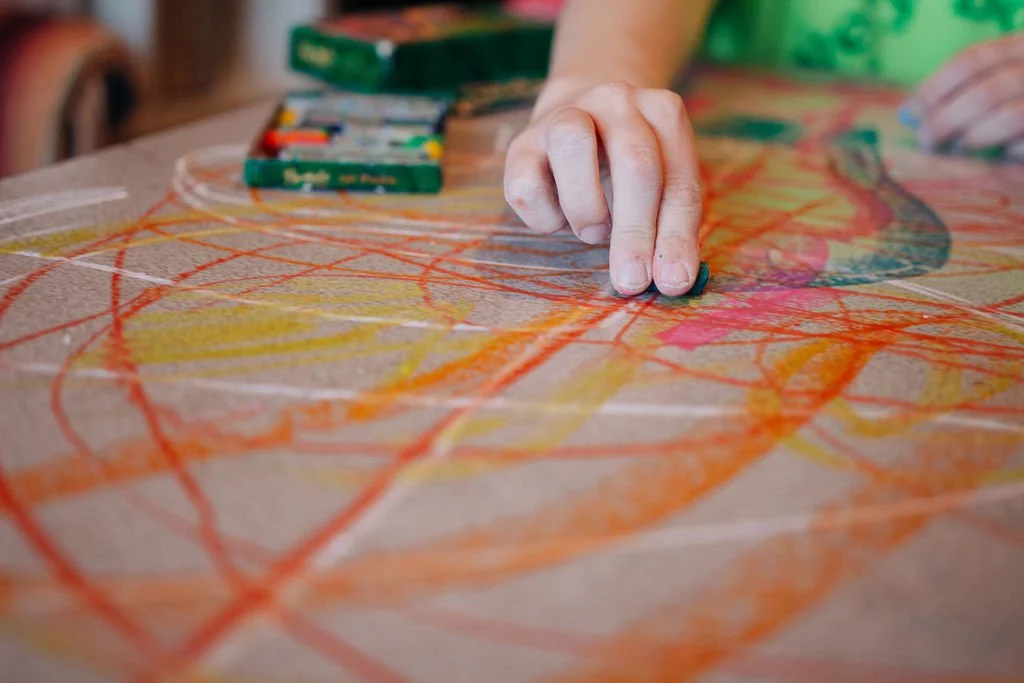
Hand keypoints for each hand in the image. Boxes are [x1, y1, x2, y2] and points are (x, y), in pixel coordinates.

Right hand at [503, 79, 702, 296]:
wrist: (580, 112)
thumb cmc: (628, 165)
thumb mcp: (661, 184)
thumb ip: (669, 223)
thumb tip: (673, 279)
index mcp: (662, 112)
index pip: (677, 179)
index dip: (676, 235)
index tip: (673, 282)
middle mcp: (615, 101)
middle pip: (634, 161)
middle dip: (635, 231)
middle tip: (631, 280)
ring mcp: (565, 115)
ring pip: (571, 145)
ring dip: (587, 205)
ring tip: (593, 232)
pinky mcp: (522, 143)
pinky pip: (526, 183)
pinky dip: (544, 216)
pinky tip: (559, 220)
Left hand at [901, 34, 1023, 159]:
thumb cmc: (1010, 102)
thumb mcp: (986, 85)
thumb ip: (955, 93)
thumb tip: (908, 113)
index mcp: (1020, 46)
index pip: (971, 60)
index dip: (935, 88)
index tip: (909, 113)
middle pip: (985, 92)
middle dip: (946, 120)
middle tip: (927, 140)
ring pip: (1008, 118)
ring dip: (972, 137)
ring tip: (957, 147)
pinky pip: (1023, 144)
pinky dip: (1005, 152)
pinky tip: (997, 153)